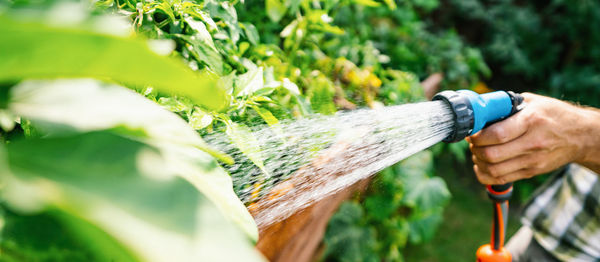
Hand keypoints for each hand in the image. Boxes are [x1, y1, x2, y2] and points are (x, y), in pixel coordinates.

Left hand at [467, 92, 599, 184]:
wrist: (581, 136)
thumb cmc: (554, 115)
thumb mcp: (533, 101)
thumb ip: (507, 105)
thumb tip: (480, 110)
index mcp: (531, 121)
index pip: (497, 134)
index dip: (478, 136)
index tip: (471, 132)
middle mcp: (532, 143)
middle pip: (492, 155)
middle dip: (474, 149)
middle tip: (472, 142)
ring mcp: (532, 161)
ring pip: (494, 170)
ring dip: (478, 162)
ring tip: (477, 152)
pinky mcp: (531, 172)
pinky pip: (501, 180)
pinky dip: (485, 175)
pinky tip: (482, 166)